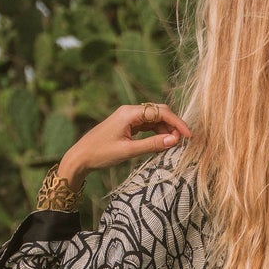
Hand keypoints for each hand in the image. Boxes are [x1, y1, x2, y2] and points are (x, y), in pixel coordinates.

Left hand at [59, 102, 190, 183]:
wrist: (80, 157)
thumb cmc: (100, 153)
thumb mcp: (128, 151)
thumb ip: (152, 144)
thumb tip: (174, 141)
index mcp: (129, 113)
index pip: (160, 113)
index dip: (177, 123)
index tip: (188, 136)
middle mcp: (130, 111)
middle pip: (159, 112)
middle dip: (173, 125)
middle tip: (183, 141)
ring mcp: (128, 118)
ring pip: (154, 119)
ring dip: (166, 130)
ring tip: (173, 144)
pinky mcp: (127, 125)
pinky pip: (147, 125)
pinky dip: (157, 132)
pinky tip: (162, 142)